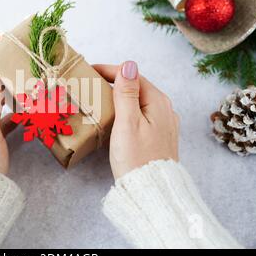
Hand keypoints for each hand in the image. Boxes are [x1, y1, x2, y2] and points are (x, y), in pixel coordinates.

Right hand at [93, 61, 178, 179]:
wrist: (151, 191)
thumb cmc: (136, 158)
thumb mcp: (127, 122)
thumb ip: (127, 93)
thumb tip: (129, 64)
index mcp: (158, 102)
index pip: (132, 76)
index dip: (110, 70)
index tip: (90, 70)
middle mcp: (165, 109)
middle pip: (137, 87)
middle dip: (115, 82)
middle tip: (92, 83)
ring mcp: (164, 123)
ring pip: (139, 101)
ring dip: (120, 96)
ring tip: (101, 97)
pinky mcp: (159, 135)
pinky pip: (142, 114)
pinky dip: (127, 109)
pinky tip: (117, 116)